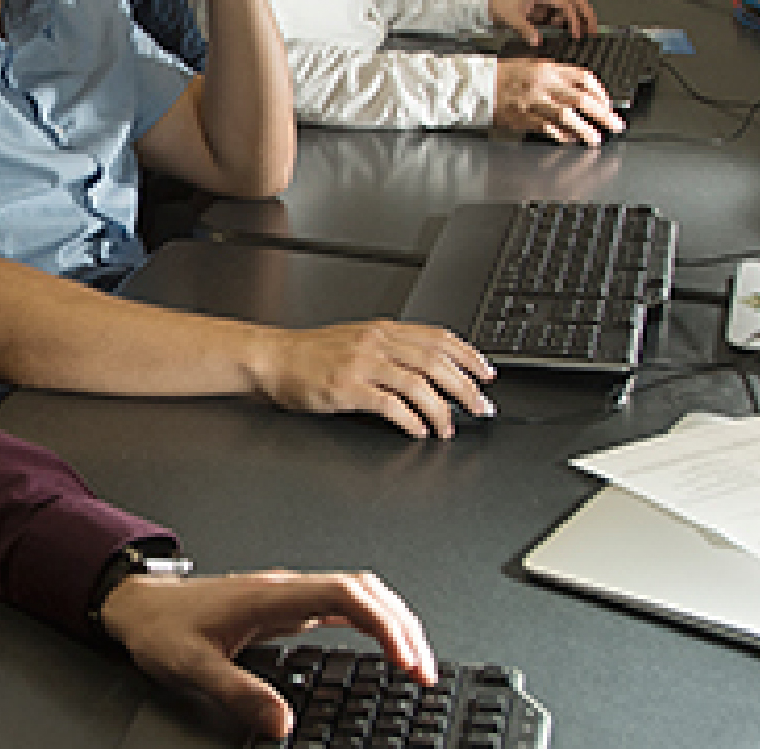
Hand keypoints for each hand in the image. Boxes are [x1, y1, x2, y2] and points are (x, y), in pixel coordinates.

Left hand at [100, 570, 435, 740]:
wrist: (137, 604)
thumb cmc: (162, 628)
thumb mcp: (191, 667)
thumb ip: (237, 693)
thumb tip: (282, 722)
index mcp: (270, 596)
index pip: (345, 595)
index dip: (384, 624)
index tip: (405, 659)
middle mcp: (284, 589)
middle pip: (364, 590)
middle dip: (403, 625)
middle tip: (424, 670)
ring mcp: (287, 594)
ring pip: (358, 592)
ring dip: (392, 620)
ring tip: (415, 661)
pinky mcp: (284, 605)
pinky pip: (342, 603)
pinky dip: (372, 622)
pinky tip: (382, 646)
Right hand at [252, 320, 496, 437]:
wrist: (273, 357)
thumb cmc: (311, 354)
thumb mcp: (358, 339)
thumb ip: (391, 348)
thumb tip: (430, 366)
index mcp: (383, 329)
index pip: (438, 338)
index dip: (468, 356)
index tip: (486, 374)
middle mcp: (376, 342)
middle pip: (436, 362)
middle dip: (465, 387)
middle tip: (480, 407)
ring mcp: (361, 364)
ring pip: (418, 384)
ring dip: (441, 409)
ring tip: (450, 427)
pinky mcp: (346, 388)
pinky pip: (390, 405)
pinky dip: (411, 420)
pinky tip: (419, 430)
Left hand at [488, 0, 595, 45]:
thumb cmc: (500, 4)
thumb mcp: (510, 17)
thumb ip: (524, 29)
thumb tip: (537, 42)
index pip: (566, 5)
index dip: (574, 20)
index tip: (577, 36)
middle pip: (576, 2)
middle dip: (587, 15)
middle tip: (595, 32)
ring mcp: (547, 4)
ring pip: (571, 8)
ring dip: (580, 20)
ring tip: (588, 36)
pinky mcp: (544, 11)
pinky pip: (561, 16)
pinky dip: (569, 24)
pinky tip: (572, 36)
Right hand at [494, 57, 623, 143]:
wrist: (481, 85)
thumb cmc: (507, 75)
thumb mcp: (535, 65)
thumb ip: (559, 76)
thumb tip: (585, 93)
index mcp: (549, 68)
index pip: (584, 78)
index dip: (601, 93)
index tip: (607, 104)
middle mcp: (544, 83)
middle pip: (581, 99)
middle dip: (603, 114)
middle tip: (615, 125)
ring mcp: (534, 101)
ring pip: (567, 116)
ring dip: (585, 130)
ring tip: (596, 139)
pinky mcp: (524, 117)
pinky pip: (549, 128)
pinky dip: (562, 136)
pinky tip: (571, 140)